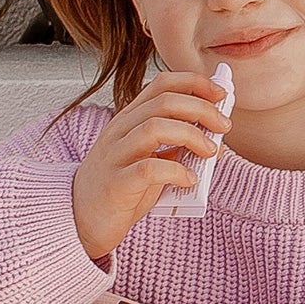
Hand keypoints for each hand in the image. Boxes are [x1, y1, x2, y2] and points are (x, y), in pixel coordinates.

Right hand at [70, 70, 229, 261]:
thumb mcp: (150, 158)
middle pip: (164, 102)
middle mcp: (120, 131)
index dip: (194, 83)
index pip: (161, 84)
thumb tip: (215, 137)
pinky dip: (176, 171)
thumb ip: (175, 145)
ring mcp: (114, 156)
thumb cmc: (121, 188)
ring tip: (210, 152)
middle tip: (224, 126)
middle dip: (202, 110)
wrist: (80, 220)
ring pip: (154, 127)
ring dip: (192, 136)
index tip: (220, 94)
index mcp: (129, 119)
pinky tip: (189, 179)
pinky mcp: (115, 184)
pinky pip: (148, 169)